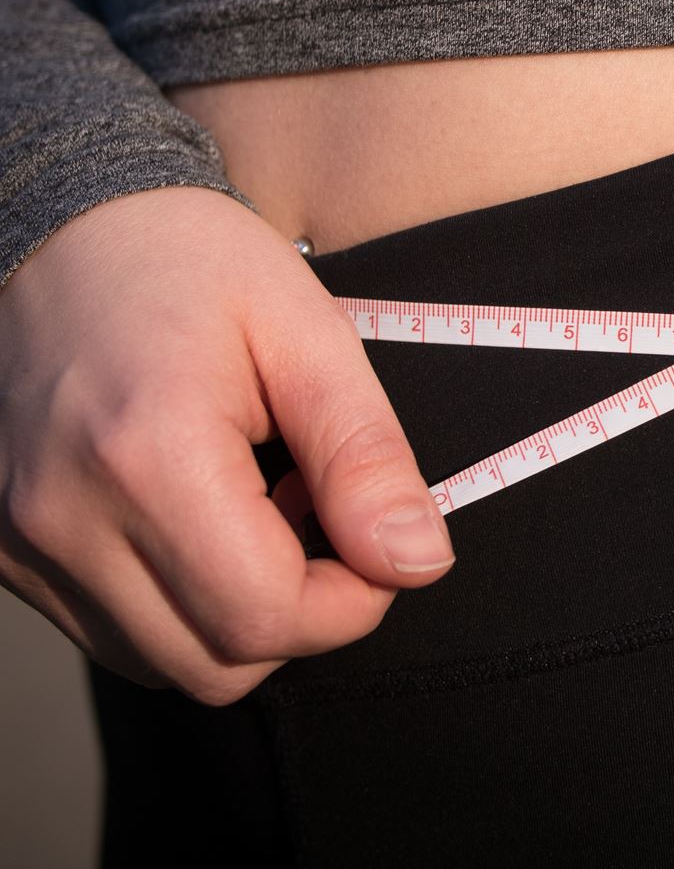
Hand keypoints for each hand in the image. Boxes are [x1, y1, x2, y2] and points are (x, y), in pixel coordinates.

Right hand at [0, 186, 453, 703]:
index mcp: (148, 456)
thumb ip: (366, 457)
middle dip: (302, 612)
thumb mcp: (307, 333)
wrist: (63, 225)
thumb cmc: (190, 262)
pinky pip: (116, 631)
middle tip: (318, 507)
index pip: (267, 617)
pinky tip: (201, 516)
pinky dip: (180, 602)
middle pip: (217, 665)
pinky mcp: (7, 551)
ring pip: (166, 664)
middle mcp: (64, 518)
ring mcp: (22, 544)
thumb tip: (416, 561)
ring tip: (255, 502)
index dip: (353, 601)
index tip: (380, 539)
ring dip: (239, 613)